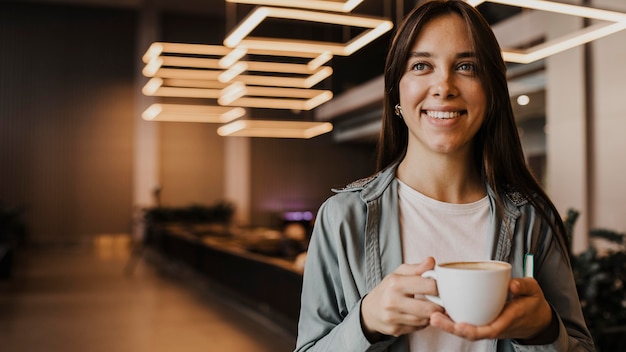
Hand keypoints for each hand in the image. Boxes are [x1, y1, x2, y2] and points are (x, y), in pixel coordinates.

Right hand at [361, 257, 443, 339]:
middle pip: (430, 308)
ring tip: (430, 308)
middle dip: (440, 306)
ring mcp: (393, 317)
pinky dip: (422, 323)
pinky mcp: (395, 330)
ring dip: (431, 315)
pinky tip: (419, 316)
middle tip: (441, 302)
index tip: (442, 288)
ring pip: (425, 320)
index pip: (429, 286)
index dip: (440, 287)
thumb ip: (417, 268)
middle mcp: (393, 301)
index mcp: (396, 283)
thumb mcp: (399, 274)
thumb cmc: (388, 289)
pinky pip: (418, 328)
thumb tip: (432, 261)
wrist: (369, 310)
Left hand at [429, 278, 553, 340]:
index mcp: (508, 320)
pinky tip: (439, 312)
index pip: (488, 330)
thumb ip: (524, 286)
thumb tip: (512, 283)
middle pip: (471, 333)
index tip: (459, 326)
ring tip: (431, 316)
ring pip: (466, 330)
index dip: (472, 330)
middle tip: (434, 318)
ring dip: (448, 325)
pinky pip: (467, 323)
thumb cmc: (532, 303)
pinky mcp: (482, 321)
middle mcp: (495, 326)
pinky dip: (453, 320)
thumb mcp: (534, 291)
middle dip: (451, 328)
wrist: (536, 319)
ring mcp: (487, 325)